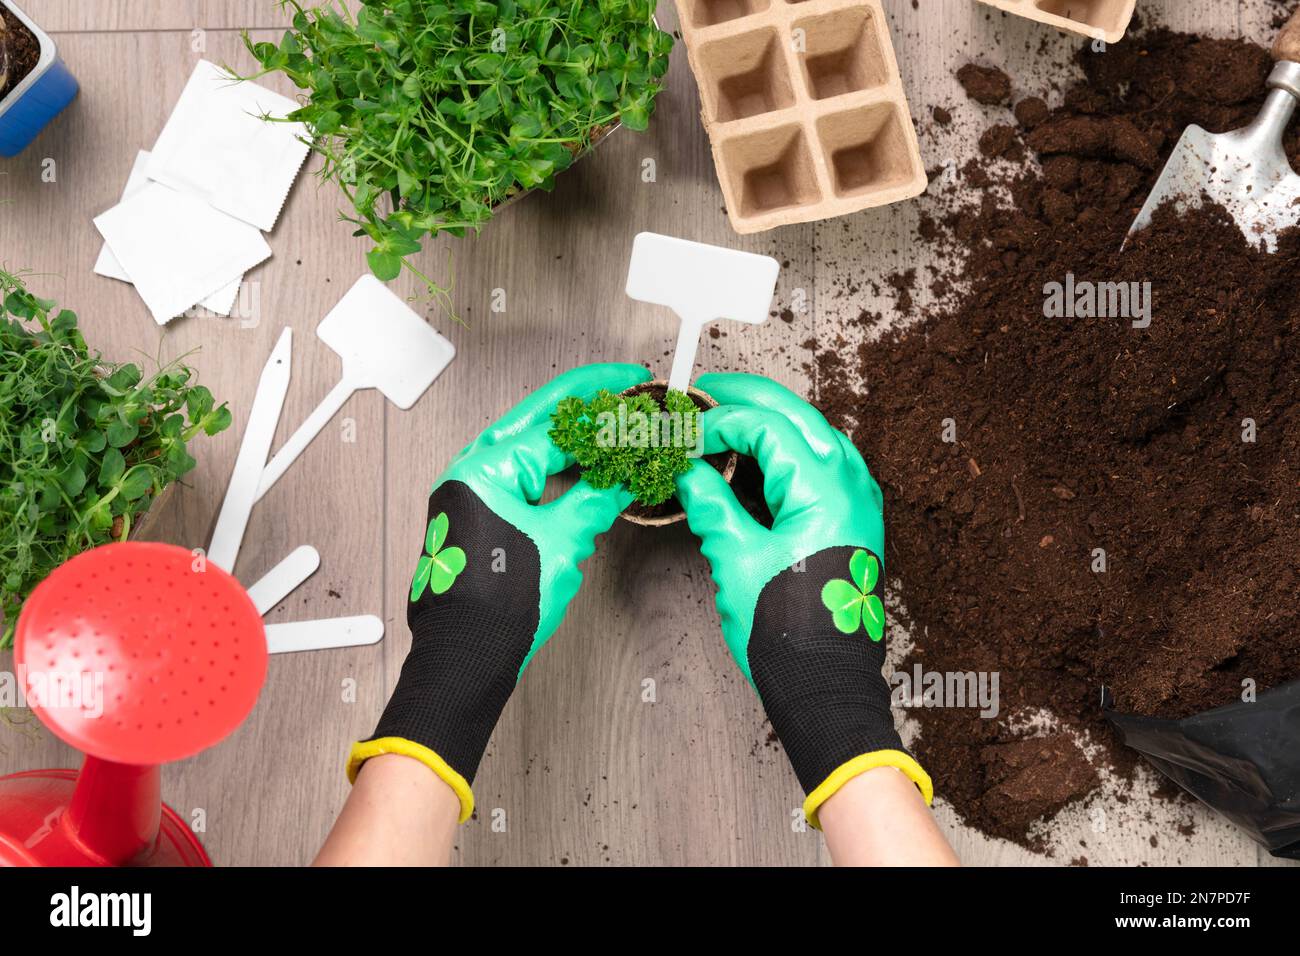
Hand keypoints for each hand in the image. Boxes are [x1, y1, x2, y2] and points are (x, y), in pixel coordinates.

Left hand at [348, 363, 650, 821]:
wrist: (467, 658)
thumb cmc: (500, 606)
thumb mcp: (564, 541)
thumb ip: (599, 496)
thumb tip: (629, 469)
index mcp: (486, 466)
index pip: (554, 417)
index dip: (600, 399)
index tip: (631, 383)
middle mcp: (473, 470)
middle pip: (539, 422)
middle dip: (586, 409)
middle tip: (627, 395)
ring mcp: (474, 491)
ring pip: (533, 448)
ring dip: (574, 439)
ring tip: (616, 427)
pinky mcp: (482, 513)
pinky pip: (526, 476)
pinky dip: (559, 470)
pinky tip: (589, 467)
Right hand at [676, 372, 930, 826]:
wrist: (825, 682)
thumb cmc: (788, 631)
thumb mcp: (736, 558)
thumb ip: (711, 504)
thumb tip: (687, 471)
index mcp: (825, 487)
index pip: (765, 425)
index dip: (718, 420)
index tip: (684, 432)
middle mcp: (849, 482)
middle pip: (794, 414)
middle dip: (746, 398)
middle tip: (704, 391)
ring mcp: (856, 497)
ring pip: (810, 433)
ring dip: (767, 420)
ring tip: (723, 417)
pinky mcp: (851, 516)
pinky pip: (819, 463)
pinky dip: (783, 450)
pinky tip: (752, 456)